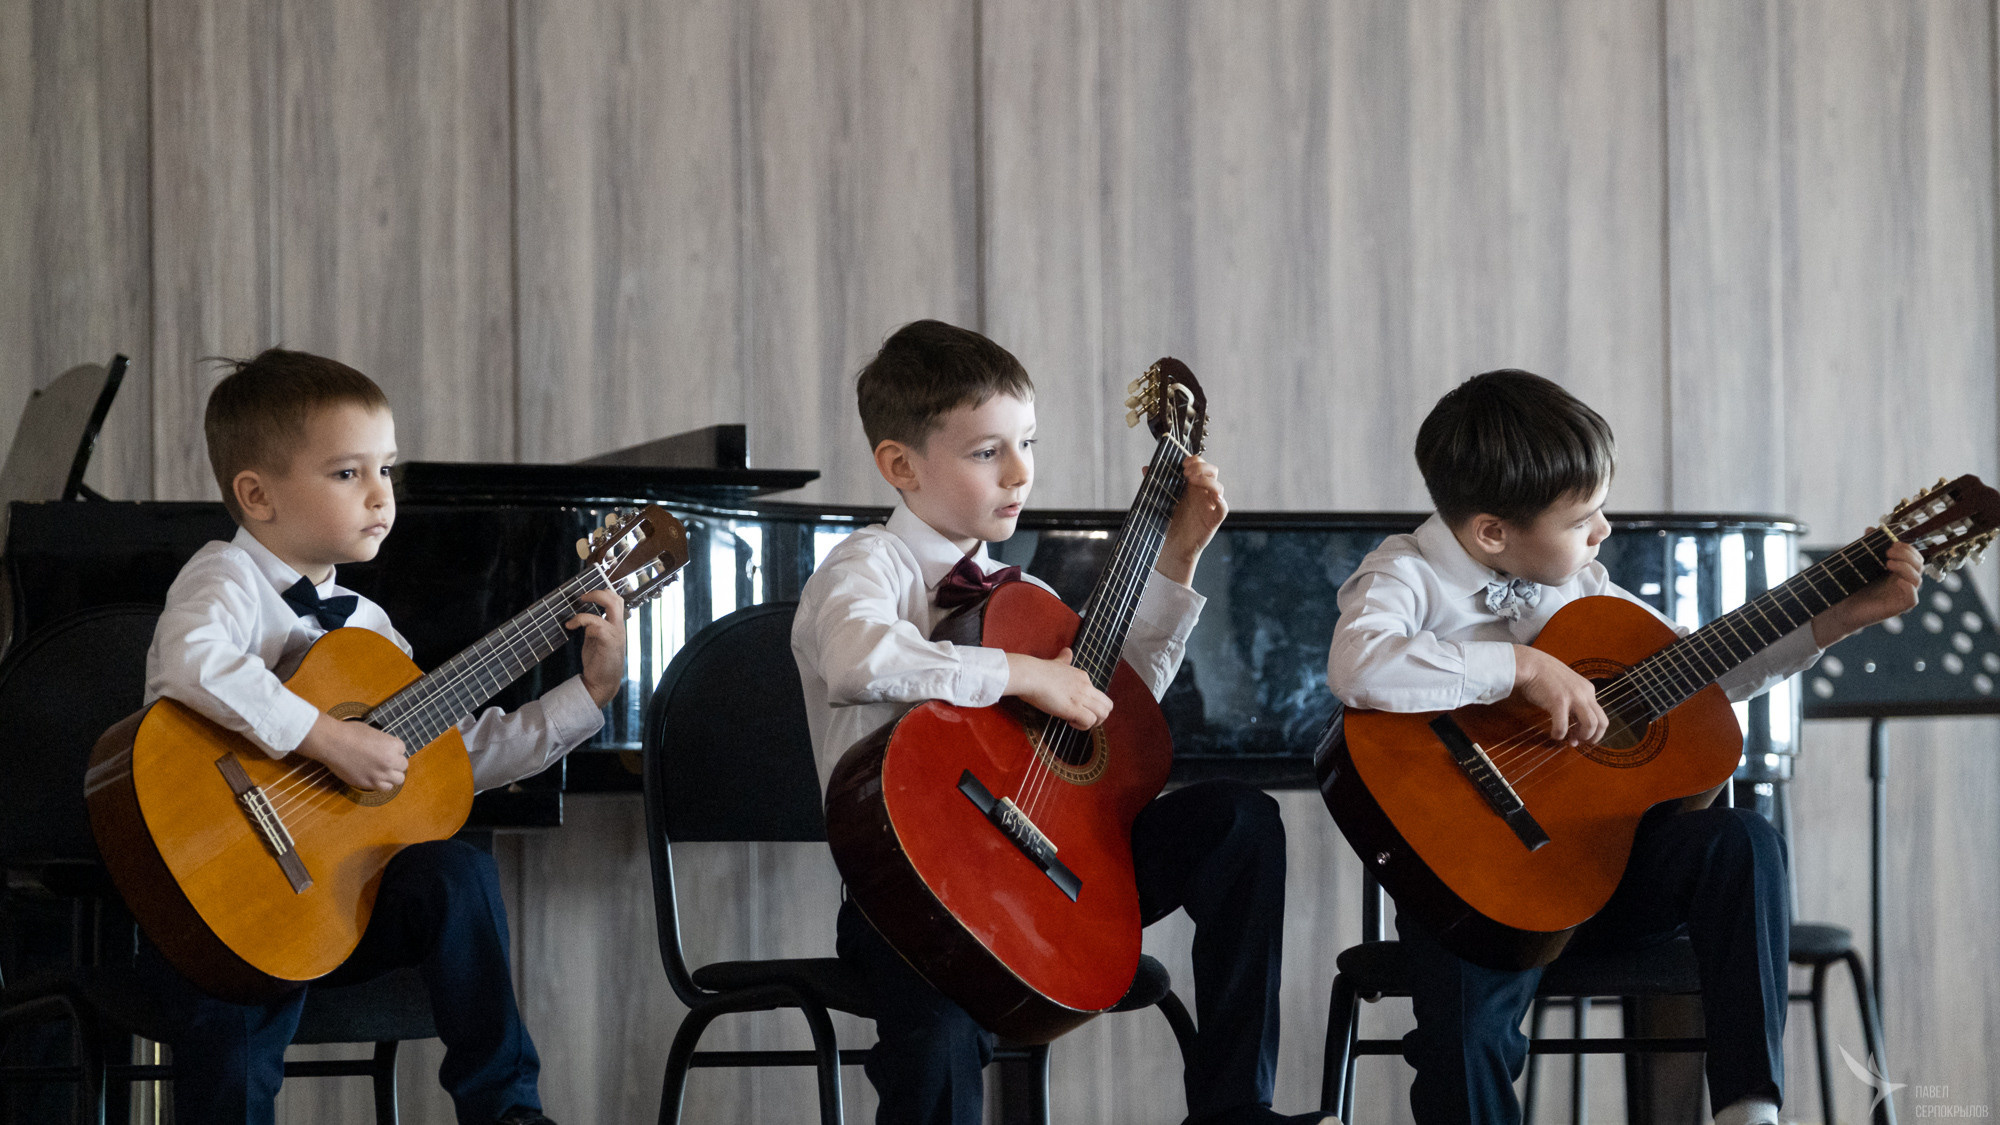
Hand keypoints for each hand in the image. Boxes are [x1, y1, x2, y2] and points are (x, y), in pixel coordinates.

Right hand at [296, 712, 407, 790]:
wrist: (332, 743)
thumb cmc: (350, 733)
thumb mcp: (373, 732)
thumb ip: (384, 742)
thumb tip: (388, 749)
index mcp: (393, 745)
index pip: (402, 749)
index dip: (392, 748)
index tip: (382, 747)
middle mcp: (390, 761)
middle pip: (403, 765)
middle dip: (395, 762)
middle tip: (384, 759)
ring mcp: (380, 774)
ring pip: (398, 779)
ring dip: (392, 775)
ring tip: (382, 770)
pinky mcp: (369, 783)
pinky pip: (385, 788)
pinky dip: (382, 784)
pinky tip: (375, 777)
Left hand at [568, 588, 627, 706]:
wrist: (602, 683)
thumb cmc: (599, 662)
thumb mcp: (596, 640)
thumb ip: (594, 627)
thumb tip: (584, 615)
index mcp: (616, 626)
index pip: (617, 601)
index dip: (603, 593)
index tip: (586, 596)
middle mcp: (618, 628)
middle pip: (616, 599)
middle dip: (597, 593)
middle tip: (582, 597)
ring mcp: (616, 634)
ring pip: (611, 606)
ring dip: (591, 603)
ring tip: (576, 611)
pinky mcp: (609, 642)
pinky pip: (597, 624)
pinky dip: (581, 621)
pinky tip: (570, 626)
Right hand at [1005, 648, 1113, 730]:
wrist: (1029, 675)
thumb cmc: (1038, 671)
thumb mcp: (1056, 662)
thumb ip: (1063, 659)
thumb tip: (1067, 651)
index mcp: (1083, 677)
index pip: (1099, 696)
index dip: (1090, 706)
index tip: (1075, 707)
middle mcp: (1086, 686)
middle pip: (1108, 706)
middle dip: (1099, 717)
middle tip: (1082, 719)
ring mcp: (1081, 697)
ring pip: (1103, 714)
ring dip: (1092, 723)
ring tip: (1076, 722)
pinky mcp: (1074, 708)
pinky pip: (1089, 721)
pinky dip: (1083, 726)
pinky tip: (1070, 722)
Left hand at [1156, 455, 1227, 584]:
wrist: (1171, 548)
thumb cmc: (1167, 524)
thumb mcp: (1159, 502)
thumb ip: (1155, 484)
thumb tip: (1146, 468)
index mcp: (1191, 486)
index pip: (1200, 465)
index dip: (1195, 460)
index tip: (1183, 464)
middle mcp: (1202, 493)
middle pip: (1212, 471)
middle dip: (1202, 467)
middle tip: (1186, 472)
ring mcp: (1210, 506)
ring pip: (1219, 487)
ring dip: (1208, 480)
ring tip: (1192, 480)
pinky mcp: (1213, 520)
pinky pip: (1223, 508)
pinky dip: (1221, 501)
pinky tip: (1213, 497)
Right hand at [1512, 645, 1606, 744]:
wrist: (1530, 663)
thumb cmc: (1544, 676)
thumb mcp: (1567, 686)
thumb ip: (1573, 702)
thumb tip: (1573, 724)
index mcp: (1588, 690)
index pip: (1600, 715)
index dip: (1593, 731)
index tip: (1579, 736)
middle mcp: (1585, 693)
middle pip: (1602, 722)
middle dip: (1593, 737)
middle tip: (1579, 741)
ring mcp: (1573, 697)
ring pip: (1591, 724)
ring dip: (1582, 736)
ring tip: (1570, 739)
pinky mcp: (1559, 701)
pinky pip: (1564, 725)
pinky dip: (1560, 734)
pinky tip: (1554, 734)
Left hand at [1810, 538, 1921, 647]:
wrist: (1841, 607)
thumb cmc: (1852, 585)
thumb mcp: (1860, 563)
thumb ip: (1868, 547)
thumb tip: (1871, 529)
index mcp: (1898, 569)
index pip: (1914, 556)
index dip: (1907, 548)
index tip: (1892, 543)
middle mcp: (1903, 581)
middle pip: (1919, 565)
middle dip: (1907, 555)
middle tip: (1889, 552)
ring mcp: (1902, 594)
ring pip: (1917, 579)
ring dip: (1906, 568)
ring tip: (1888, 563)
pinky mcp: (1899, 607)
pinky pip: (1912, 598)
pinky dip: (1909, 588)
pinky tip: (1899, 581)